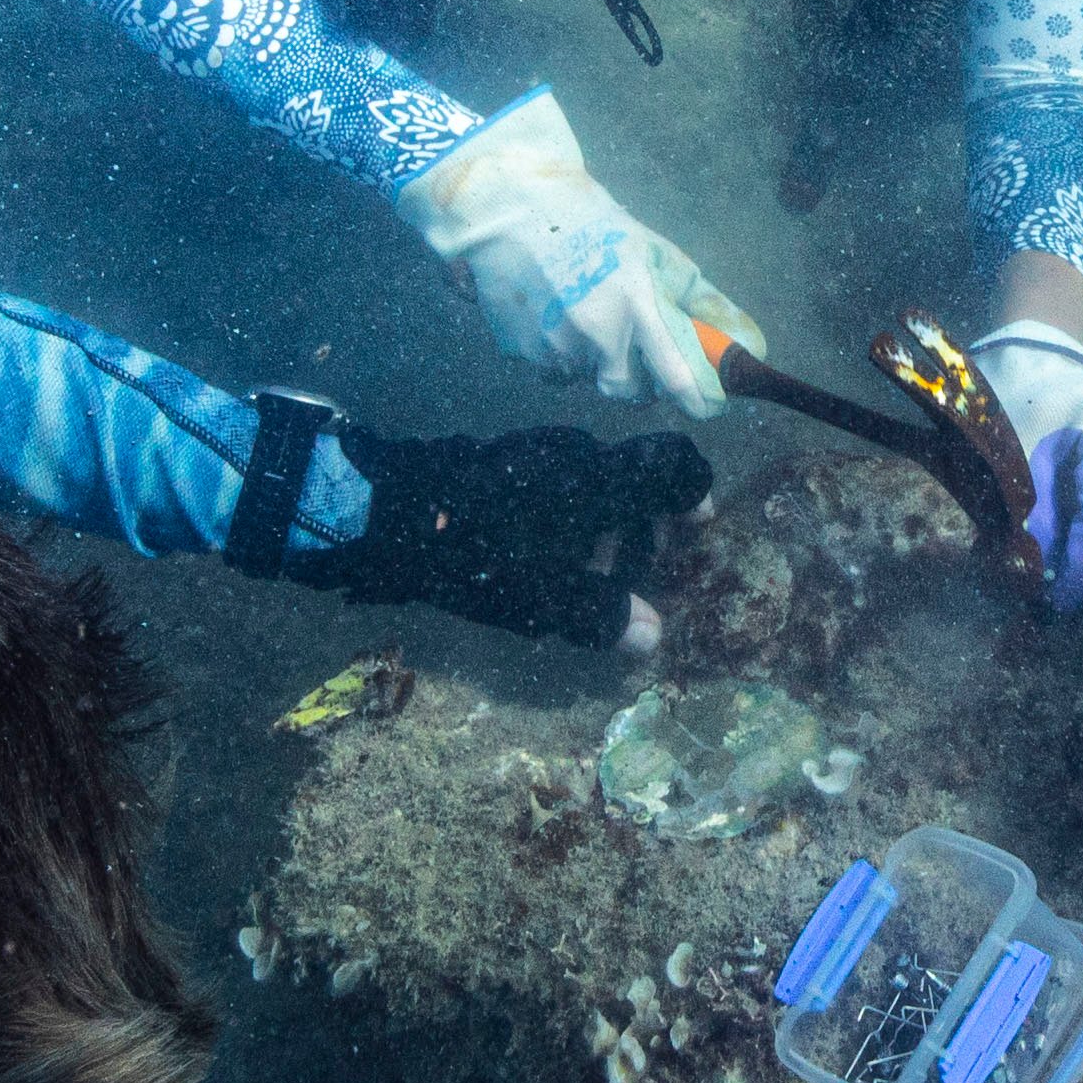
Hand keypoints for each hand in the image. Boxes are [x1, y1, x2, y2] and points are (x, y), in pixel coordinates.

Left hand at [301, 423, 710, 643]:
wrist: (386, 510)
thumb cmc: (480, 555)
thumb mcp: (545, 598)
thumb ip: (603, 616)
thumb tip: (652, 635)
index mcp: (601, 479)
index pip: (672, 463)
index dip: (694, 491)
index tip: (696, 526)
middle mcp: (576, 451)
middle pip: (632, 476)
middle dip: (644, 522)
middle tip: (639, 569)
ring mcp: (535, 447)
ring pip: (591, 478)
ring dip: (603, 522)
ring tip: (584, 573)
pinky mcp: (501, 454)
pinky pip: (556, 478)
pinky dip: (568, 512)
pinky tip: (539, 553)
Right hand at [395, 92, 750, 420]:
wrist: (511, 210)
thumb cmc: (593, 225)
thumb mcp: (653, 252)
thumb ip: (697, 298)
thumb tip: (743, 337)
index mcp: (636, 303)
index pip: (676, 377)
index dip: (696, 399)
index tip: (707, 405)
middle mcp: (596, 332)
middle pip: (627, 391)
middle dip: (636, 381)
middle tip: (634, 351)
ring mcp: (554, 345)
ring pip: (586, 378)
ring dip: (593, 360)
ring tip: (583, 312)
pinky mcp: (521, 350)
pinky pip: (551, 367)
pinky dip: (558, 351)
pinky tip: (552, 311)